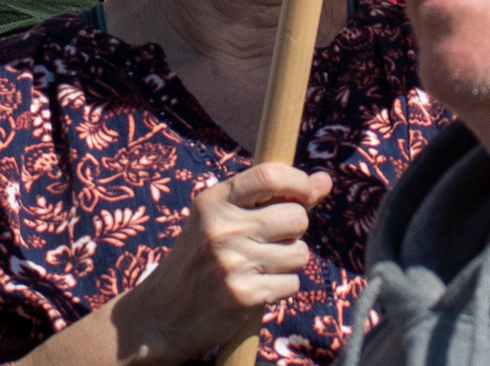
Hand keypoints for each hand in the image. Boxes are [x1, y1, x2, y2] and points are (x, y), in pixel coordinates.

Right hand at [118, 165, 331, 359]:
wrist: (164, 314)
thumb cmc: (200, 258)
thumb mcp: (222, 219)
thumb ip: (274, 198)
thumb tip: (325, 180)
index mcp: (213, 201)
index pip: (269, 175)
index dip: (298, 182)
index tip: (305, 193)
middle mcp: (222, 229)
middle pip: (296, 217)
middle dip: (295, 230)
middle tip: (274, 239)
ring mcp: (233, 263)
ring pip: (299, 253)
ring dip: (289, 261)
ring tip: (262, 265)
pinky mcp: (245, 296)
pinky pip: (292, 283)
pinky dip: (281, 287)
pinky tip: (258, 287)